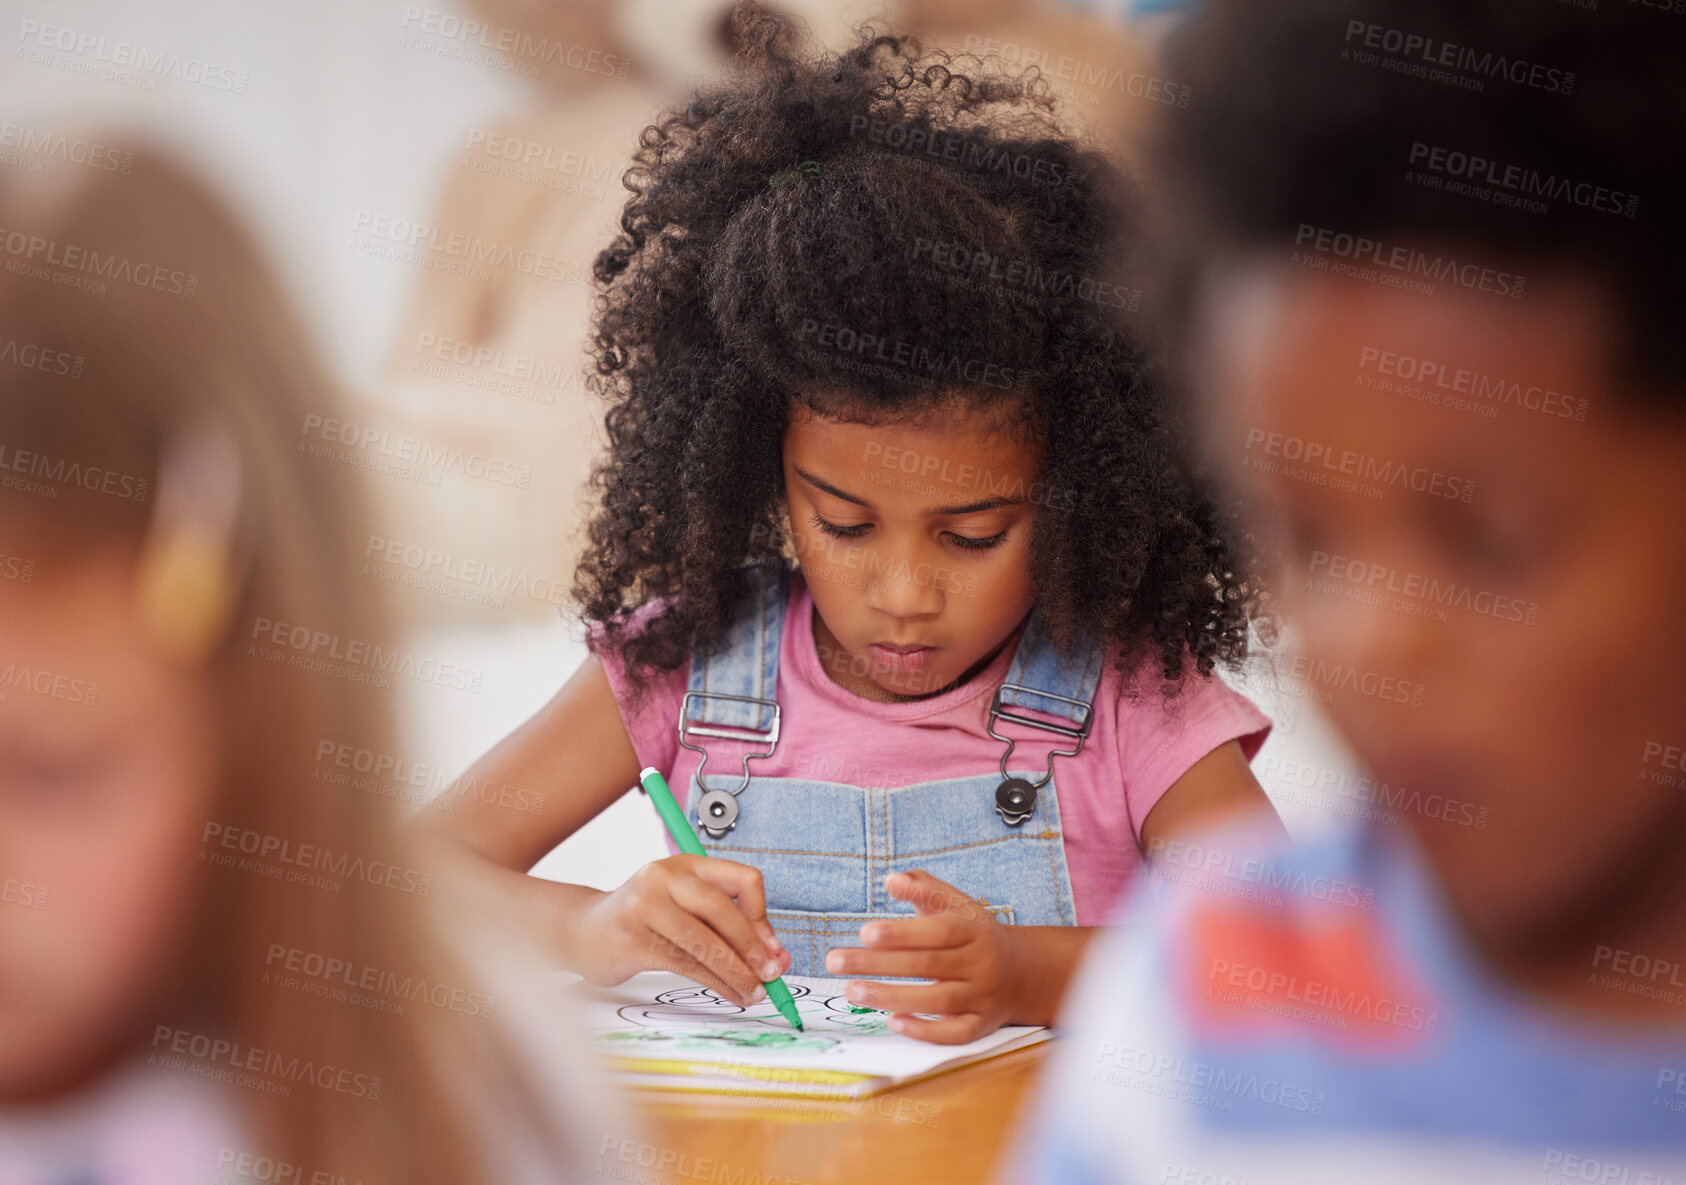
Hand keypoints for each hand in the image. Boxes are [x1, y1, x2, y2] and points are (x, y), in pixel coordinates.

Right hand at [574, 855, 790, 1005]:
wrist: (583, 931)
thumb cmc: (644, 920)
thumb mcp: (686, 909)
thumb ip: (729, 927)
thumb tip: (777, 956)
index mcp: (687, 865)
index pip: (741, 879)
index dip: (762, 915)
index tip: (771, 948)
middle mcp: (665, 877)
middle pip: (720, 909)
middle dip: (751, 947)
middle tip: (772, 974)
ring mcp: (645, 906)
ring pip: (703, 942)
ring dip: (735, 973)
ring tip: (754, 993)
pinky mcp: (632, 939)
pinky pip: (684, 964)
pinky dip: (714, 983)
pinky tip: (730, 994)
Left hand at [823, 870, 1024, 1044]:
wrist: (1022, 972)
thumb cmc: (972, 933)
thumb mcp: (955, 904)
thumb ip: (923, 888)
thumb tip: (892, 879)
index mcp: (973, 929)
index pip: (937, 931)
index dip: (901, 933)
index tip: (864, 933)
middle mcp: (980, 962)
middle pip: (928, 964)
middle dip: (879, 964)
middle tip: (835, 961)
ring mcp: (983, 996)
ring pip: (939, 1000)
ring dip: (892, 997)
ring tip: (852, 991)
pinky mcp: (981, 1024)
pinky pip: (956, 1033)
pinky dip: (926, 1030)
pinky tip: (893, 1021)